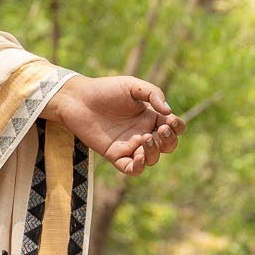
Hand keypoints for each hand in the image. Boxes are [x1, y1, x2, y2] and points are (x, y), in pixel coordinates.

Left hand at [47, 74, 183, 176]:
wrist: (78, 99)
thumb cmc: (105, 89)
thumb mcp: (132, 86)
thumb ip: (153, 94)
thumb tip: (168, 113)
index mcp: (151, 116)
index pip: (174, 127)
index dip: (177, 127)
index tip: (168, 122)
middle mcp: (143, 132)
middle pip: (167, 145)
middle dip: (169, 141)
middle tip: (159, 131)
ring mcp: (129, 145)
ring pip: (152, 158)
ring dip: (154, 152)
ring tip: (145, 139)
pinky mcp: (115, 155)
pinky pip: (132, 169)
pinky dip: (139, 167)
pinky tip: (138, 157)